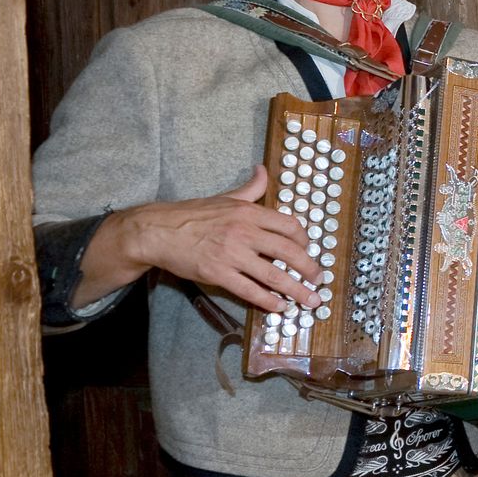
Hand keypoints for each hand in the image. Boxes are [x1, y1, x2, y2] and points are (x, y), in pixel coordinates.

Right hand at [79, 165, 321, 312]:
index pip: (289, 226)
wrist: (158, 231)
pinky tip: (280, 306)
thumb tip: (263, 170)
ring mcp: (232, 255)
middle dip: (309, 268)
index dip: (304, 240)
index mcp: (249, 212)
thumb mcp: (226, 196)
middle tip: (319, 279)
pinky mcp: (218, 274)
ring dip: (296, 290)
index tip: (309, 250)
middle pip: (289, 252)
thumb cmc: (193, 213)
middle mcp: (245, 232)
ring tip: (310, 300)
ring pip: (273, 275)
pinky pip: (249, 291)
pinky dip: (268, 300)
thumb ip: (250, 188)